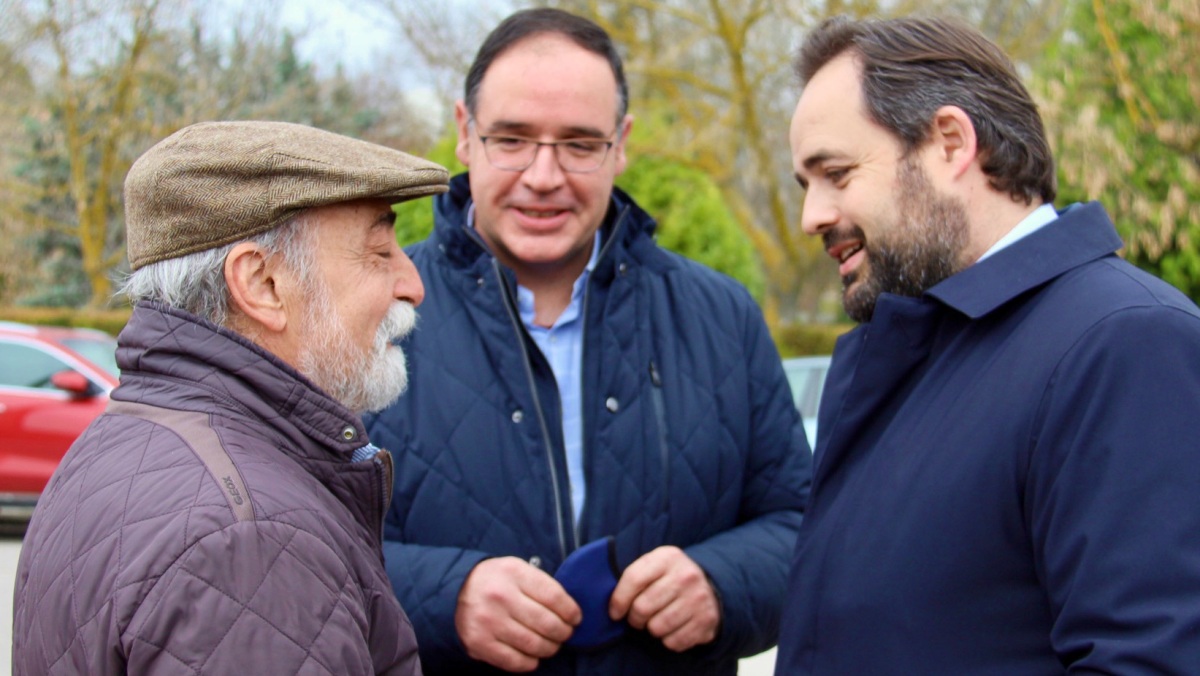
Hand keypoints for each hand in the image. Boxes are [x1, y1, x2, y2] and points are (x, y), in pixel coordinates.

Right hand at [455, 557, 581, 671]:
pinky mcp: (479, 643)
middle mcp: (500, 596)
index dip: (570, 611)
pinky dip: (530, 662)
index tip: (575, 618)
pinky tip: (534, 657)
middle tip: (565, 633)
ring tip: (552, 645)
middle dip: (563, 633)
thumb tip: (570, 611)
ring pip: (533, 644)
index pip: (554, 596)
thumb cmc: (497, 580)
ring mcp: (488, 621)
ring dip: (549, 648)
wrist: (458, 589)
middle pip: (547, 623)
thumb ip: (541, 585)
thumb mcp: (518, 569)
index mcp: (513, 572)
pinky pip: (514, 660)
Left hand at [608, 546, 720, 651]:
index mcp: (668, 558)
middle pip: (642, 608)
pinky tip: (673, 628)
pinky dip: (668, 640)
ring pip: (657, 627)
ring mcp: (698, 599)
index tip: (615, 612)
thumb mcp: (654, 565)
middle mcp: (686, 576)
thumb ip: (634, 576)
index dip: (618, 600)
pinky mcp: (706, 620)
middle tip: (638, 618)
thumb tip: (611, 604)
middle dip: (634, 618)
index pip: (633, 579)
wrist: (711, 586)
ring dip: (652, 629)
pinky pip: (673, 642)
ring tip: (657, 621)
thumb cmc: (670, 578)